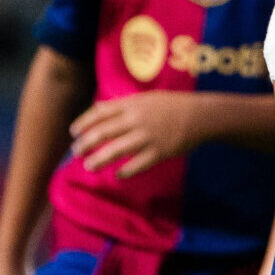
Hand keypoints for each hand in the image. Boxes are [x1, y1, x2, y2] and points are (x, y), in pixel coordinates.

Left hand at [71, 92, 201, 178]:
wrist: (201, 115)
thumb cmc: (172, 106)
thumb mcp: (146, 99)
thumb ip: (123, 105)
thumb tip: (98, 111)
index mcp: (133, 105)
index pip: (101, 113)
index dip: (84, 123)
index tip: (73, 132)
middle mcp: (137, 120)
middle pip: (104, 132)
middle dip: (86, 143)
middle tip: (76, 152)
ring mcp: (147, 137)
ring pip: (116, 150)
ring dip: (99, 159)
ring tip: (89, 166)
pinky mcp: (159, 152)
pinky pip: (137, 164)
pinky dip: (125, 171)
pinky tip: (118, 175)